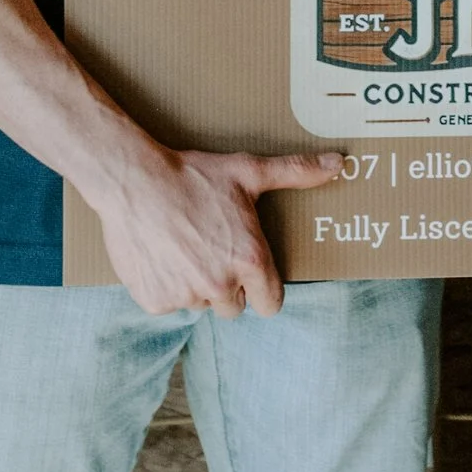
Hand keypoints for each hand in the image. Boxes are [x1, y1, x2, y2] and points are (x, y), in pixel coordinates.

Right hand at [89, 140, 345, 317]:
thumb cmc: (194, 175)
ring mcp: (185, 296)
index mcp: (250, 261)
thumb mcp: (248, 172)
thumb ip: (296, 173)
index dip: (262, 289)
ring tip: (182, 247)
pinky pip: (167, 304)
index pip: (271, 304)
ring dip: (194, 285)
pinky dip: (163, 286)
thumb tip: (339, 164)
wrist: (133, 180)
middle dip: (226, 285)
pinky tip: (160, 255)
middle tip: (210, 251)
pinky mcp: (155, 301)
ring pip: (199, 304)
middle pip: (234, 307)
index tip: (248, 271)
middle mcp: (220, 285)